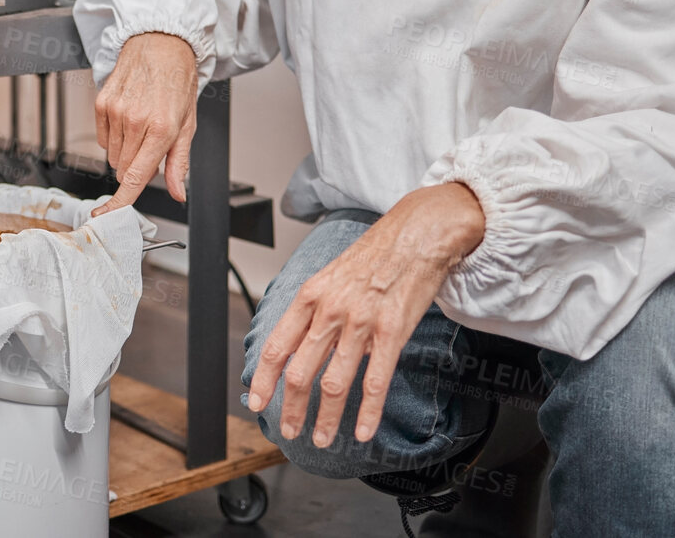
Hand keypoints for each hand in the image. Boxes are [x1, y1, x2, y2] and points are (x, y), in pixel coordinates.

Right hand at [91, 32, 198, 215]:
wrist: (161, 45)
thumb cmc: (177, 82)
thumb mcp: (188, 124)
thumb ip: (178, 163)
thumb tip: (177, 192)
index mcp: (162, 129)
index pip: (136, 176)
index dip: (120, 201)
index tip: (105, 215)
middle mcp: (136, 121)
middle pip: (124, 169)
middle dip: (137, 166)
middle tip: (151, 144)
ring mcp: (116, 111)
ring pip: (113, 156)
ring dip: (126, 151)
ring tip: (141, 126)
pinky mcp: (101, 103)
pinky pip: (103, 139)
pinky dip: (114, 136)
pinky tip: (127, 118)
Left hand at [246, 183, 485, 447]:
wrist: (416, 235)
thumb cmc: (375, 254)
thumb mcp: (331, 275)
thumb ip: (314, 308)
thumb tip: (298, 341)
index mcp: (310, 296)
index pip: (276, 346)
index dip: (263, 380)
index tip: (257, 403)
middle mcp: (329, 310)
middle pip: (300, 371)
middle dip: (291, 408)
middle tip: (289, 431)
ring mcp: (360, 323)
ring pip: (334, 383)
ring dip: (325, 418)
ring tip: (321, 438)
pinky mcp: (391, 332)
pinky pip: (374, 381)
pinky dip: (366, 412)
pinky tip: (362, 431)